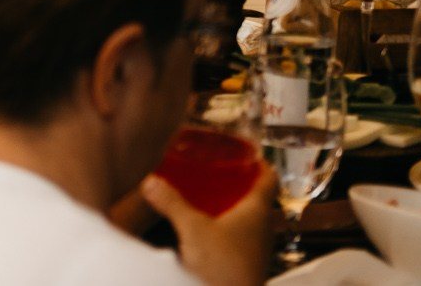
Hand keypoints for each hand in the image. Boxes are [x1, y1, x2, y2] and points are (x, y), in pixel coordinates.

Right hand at [142, 166, 273, 285]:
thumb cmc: (225, 269)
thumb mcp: (192, 229)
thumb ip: (172, 202)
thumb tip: (151, 181)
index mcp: (257, 211)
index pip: (269, 179)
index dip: (260, 162)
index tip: (248, 151)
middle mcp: (261, 229)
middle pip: (257, 198)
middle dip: (238, 182)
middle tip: (218, 169)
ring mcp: (254, 249)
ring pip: (247, 220)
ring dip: (230, 206)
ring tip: (206, 196)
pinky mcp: (243, 265)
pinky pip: (237, 239)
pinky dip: (224, 228)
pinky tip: (202, 230)